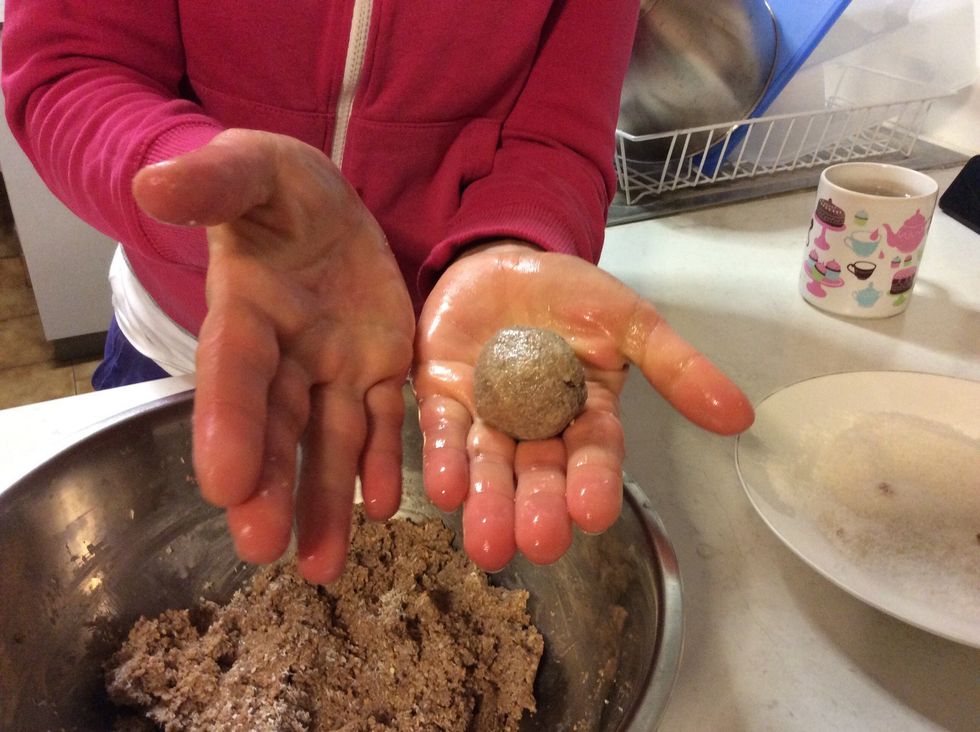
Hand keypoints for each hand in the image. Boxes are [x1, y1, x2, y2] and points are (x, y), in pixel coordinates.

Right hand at [133, 129, 414, 583]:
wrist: (323, 208)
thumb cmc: (276, 188)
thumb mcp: (251, 169)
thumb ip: (214, 180)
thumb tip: (155, 183)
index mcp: (246, 310)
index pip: (234, 372)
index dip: (226, 423)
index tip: (220, 485)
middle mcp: (284, 354)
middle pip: (275, 424)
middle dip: (269, 485)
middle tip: (262, 550)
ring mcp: (333, 367)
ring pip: (330, 440)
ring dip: (327, 501)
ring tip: (323, 565)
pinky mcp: (378, 369)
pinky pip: (385, 420)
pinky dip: (384, 462)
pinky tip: (384, 507)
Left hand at [412, 241, 753, 570]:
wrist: (502, 259)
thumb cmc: (570, 293)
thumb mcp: (629, 321)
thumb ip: (676, 366)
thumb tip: (740, 416)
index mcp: (585, 416)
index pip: (594, 456)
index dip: (594, 483)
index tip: (594, 513)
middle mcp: (536, 429)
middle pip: (538, 475)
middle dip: (538, 508)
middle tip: (538, 543)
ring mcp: (487, 418)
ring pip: (489, 468)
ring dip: (489, 505)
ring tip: (488, 544)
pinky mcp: (441, 400)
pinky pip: (441, 436)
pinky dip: (443, 462)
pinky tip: (445, 490)